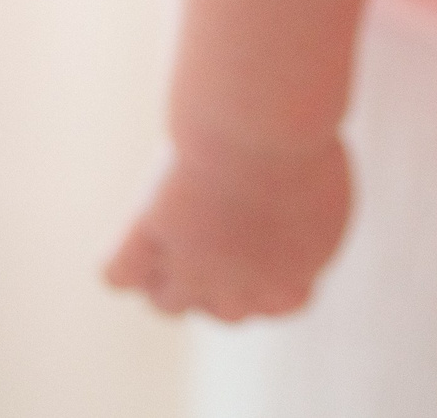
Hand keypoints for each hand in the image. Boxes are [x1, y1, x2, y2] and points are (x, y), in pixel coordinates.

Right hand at [103, 129, 351, 320]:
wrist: (259, 124)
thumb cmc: (296, 133)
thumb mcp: (316, 174)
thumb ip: (297, 202)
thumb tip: (272, 200)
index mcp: (295, 271)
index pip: (278, 305)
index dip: (267, 276)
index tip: (261, 237)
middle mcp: (242, 286)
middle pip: (226, 312)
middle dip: (224, 276)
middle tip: (216, 226)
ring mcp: (193, 270)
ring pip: (168, 303)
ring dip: (164, 277)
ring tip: (166, 234)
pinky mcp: (151, 243)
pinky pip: (120, 274)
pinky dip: (122, 262)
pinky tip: (139, 229)